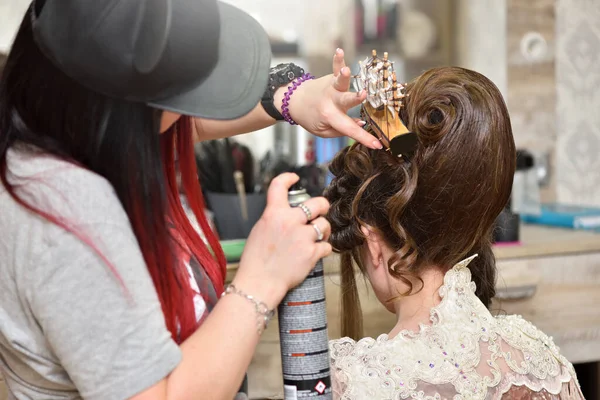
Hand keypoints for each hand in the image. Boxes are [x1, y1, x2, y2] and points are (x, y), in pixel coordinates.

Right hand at [234, 173, 331, 306]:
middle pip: (318, 203)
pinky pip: (326, 246)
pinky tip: (316, 252)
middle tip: (321, 211)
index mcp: (273, 214)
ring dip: (323, 230)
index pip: (279, 185)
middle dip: (322, 206)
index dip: (288, 178)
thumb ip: (274, 218)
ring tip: (318, 236)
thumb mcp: (260, 230)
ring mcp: (302, 237)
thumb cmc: (256, 261)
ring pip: (325, 224)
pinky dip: (323, 249)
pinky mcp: (311, 253)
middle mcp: (289, 221)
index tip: (294, 178)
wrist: (259, 283)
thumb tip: (286, 213)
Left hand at [281, 49, 382, 149]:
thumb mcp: (323, 131)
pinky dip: (337, 60)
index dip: (365, 138)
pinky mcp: (330, 78)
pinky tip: (339, 50)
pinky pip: (334, 68)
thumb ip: (341, 130)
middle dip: (355, 99)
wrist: (294, 101)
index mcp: (330, 117)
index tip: (378, 145)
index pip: (350, 130)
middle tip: (362, 96)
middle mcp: (332, 102)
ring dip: (343, 76)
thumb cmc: (311, 117)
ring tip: (345, 70)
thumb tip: (361, 124)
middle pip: (346, 101)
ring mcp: (331, 88)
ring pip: (340, 82)